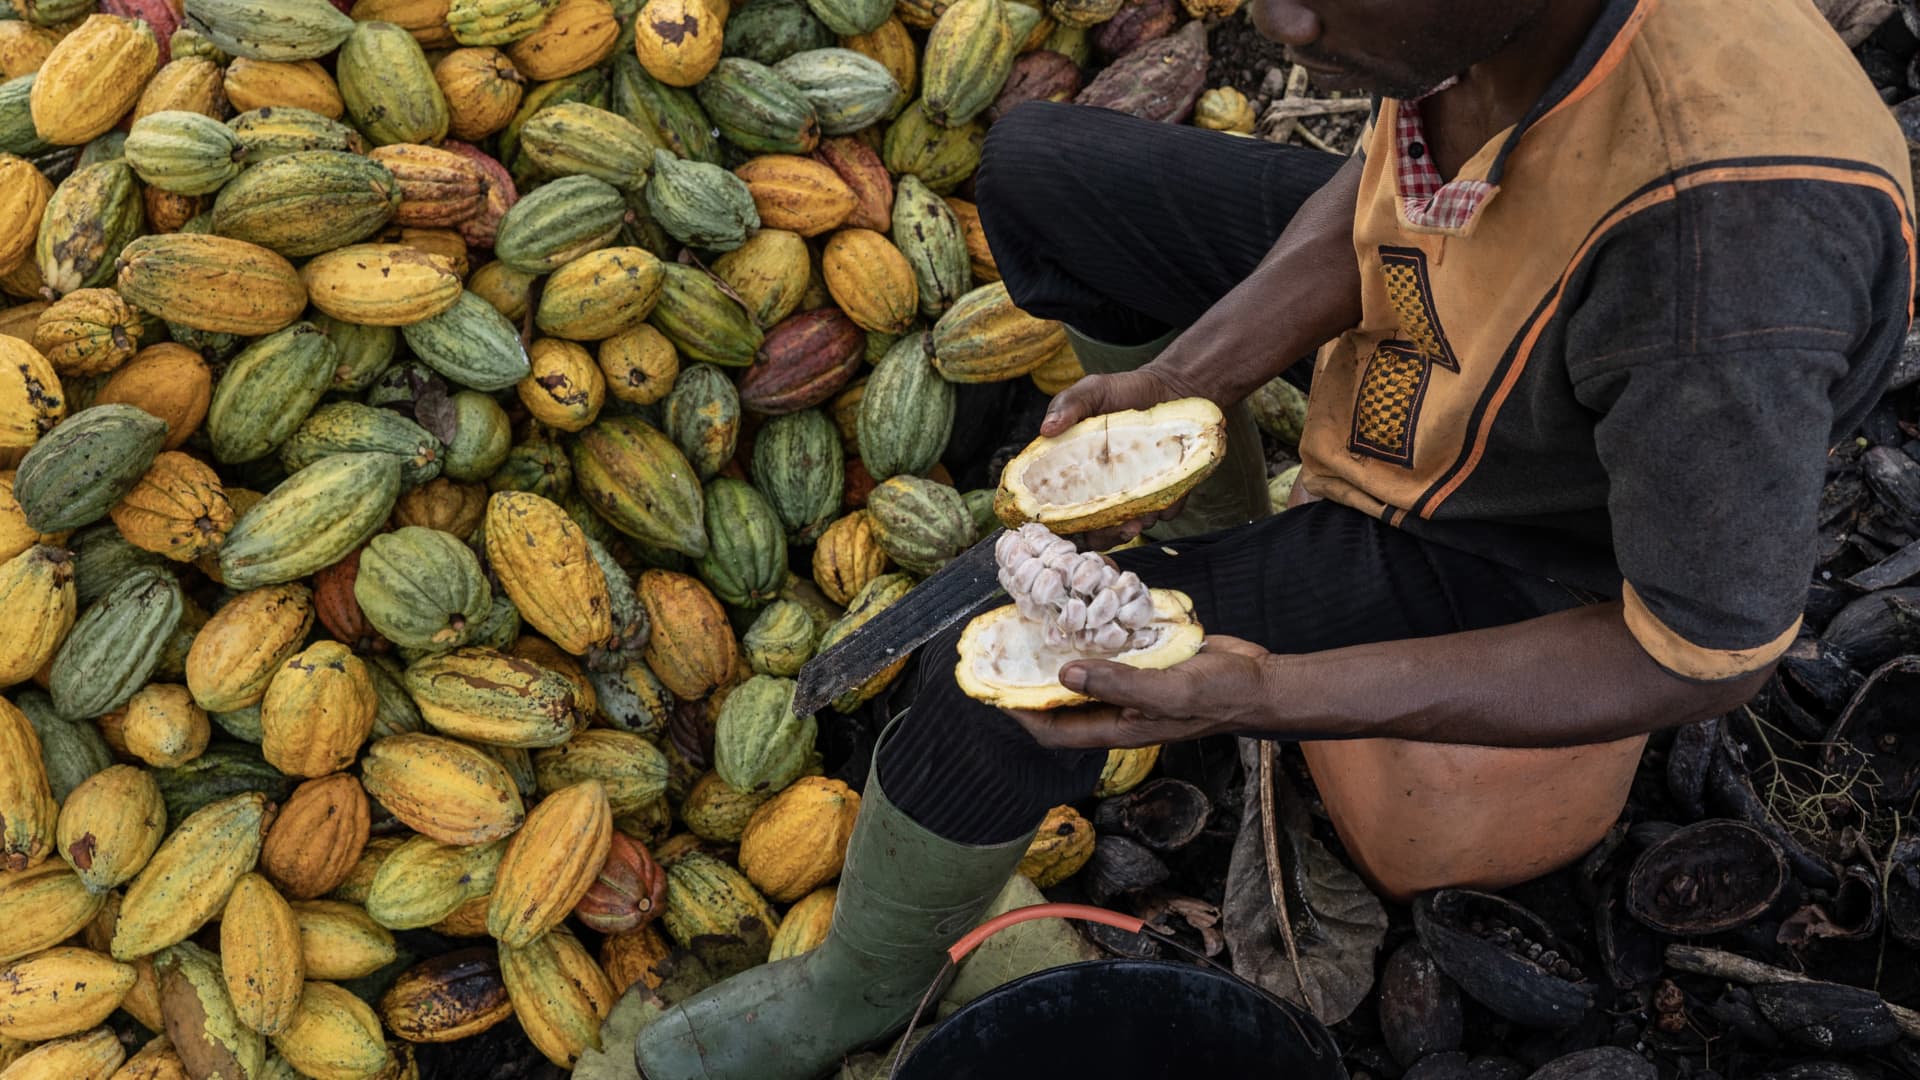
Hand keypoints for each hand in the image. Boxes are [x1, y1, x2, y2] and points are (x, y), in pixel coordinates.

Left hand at [1003, 636, 1275, 749]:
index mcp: (1118, 726)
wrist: (1260, 680)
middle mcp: (1118, 706)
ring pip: (1085, 667)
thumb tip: (1065, 673)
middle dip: (1033, 676)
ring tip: (1035, 616)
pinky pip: (1111, 643)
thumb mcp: (1168, 691)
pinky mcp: (1146, 658)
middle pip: (1062, 697)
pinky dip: (1096, 623)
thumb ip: (1118, 684)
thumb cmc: (1219, 697)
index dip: (1020, 714)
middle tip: (1006, 644)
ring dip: (1062, 645)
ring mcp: (1132, 682)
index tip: (991, 690)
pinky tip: (1085, 598)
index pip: (1054, 730)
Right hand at [1040, 364, 1209, 549]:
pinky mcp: (1165, 491)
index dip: (1063, 522)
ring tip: (1142, 516)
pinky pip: (1165, 510)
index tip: (1072, 525)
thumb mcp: (1092, 390)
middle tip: (1120, 527)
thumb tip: (1046, 430)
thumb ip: (1068, 405)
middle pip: (1096, 528)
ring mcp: (1134, 492)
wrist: (1173, 388)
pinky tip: (1168, 497)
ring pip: (1131, 524)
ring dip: (1136, 525)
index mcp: (1078, 471)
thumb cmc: (1125, 390)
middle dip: (1106, 536)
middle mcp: (1103, 488)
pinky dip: (1166, 508)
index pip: (1062, 506)